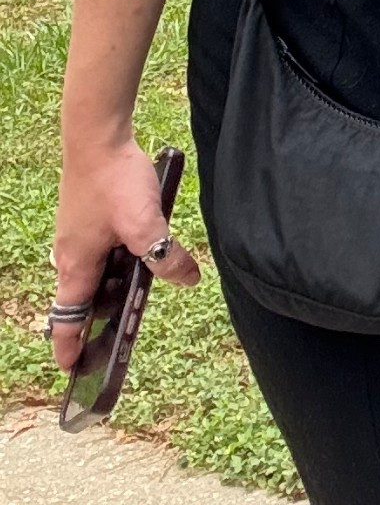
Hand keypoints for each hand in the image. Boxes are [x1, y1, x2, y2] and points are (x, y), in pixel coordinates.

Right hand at [50, 139, 200, 369]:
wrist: (98, 135)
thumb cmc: (113, 180)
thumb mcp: (145, 225)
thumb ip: (165, 257)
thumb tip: (188, 278)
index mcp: (76, 266)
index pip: (66, 320)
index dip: (69, 347)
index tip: (74, 369)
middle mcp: (71, 255)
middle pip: (84, 298)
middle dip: (101, 317)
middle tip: (122, 330)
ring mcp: (78, 235)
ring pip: (96, 272)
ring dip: (114, 284)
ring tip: (141, 287)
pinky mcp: (89, 216)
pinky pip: (103, 249)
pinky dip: (119, 258)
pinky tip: (144, 244)